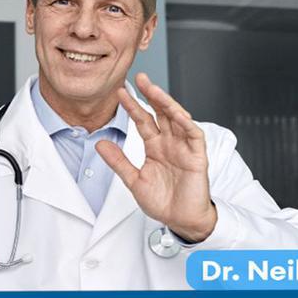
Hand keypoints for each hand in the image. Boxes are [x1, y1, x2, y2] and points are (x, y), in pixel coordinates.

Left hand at [96, 75, 216, 243]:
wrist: (180, 220)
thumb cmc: (162, 201)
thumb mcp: (134, 180)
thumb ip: (118, 161)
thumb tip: (99, 143)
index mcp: (155, 146)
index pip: (143, 121)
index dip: (132, 106)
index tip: (120, 93)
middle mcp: (170, 142)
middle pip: (161, 112)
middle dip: (151, 94)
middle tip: (140, 78)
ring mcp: (184, 147)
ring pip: (177, 118)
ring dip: (167, 103)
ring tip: (155, 89)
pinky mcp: (197, 156)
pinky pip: (194, 135)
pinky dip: (186, 123)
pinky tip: (177, 113)